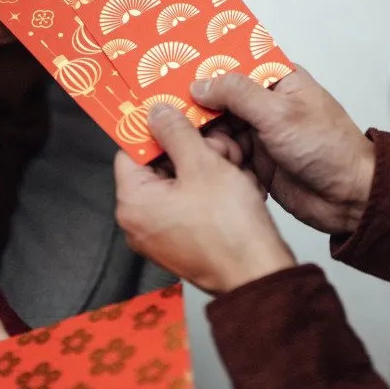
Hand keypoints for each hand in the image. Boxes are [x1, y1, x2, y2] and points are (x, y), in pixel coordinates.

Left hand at [115, 105, 295, 295]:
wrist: (258, 274)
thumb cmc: (231, 230)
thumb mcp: (203, 164)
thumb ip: (176, 132)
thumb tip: (158, 114)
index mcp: (133, 204)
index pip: (131, 150)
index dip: (157, 131)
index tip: (177, 119)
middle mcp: (140, 223)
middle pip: (157, 166)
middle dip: (190, 150)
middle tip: (217, 147)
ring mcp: (161, 235)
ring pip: (179, 182)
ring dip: (206, 167)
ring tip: (232, 167)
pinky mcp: (183, 241)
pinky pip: (190, 203)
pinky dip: (210, 189)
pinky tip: (235, 184)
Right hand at [190, 68, 375, 234]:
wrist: (348, 198)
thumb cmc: (330, 149)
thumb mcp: (280, 113)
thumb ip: (238, 94)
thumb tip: (201, 84)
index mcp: (277, 80)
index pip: (233, 65)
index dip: (205, 68)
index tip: (175, 69)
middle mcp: (265, 104)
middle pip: (217, 98)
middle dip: (197, 107)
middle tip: (168, 108)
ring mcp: (257, 132)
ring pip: (215, 128)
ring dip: (204, 136)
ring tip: (193, 139)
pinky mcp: (252, 160)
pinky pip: (221, 154)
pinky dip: (213, 157)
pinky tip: (206, 158)